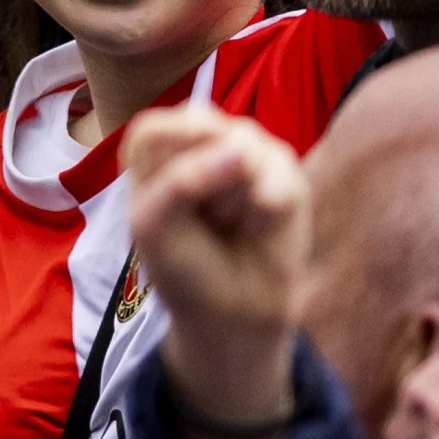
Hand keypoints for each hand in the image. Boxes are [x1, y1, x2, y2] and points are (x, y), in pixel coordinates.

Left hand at [122, 106, 308, 434]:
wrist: (233, 310)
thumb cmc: (182, 264)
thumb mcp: (154, 225)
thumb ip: (180, 180)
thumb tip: (239, 151)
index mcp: (155, 148)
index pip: (155, 129)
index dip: (164, 167)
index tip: (171, 200)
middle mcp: (201, 138)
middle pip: (202, 127)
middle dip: (201, 181)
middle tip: (203, 217)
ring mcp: (246, 148)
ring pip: (243, 147)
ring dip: (234, 199)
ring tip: (229, 222)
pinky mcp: (285, 169)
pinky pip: (279, 177)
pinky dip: (265, 212)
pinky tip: (258, 228)